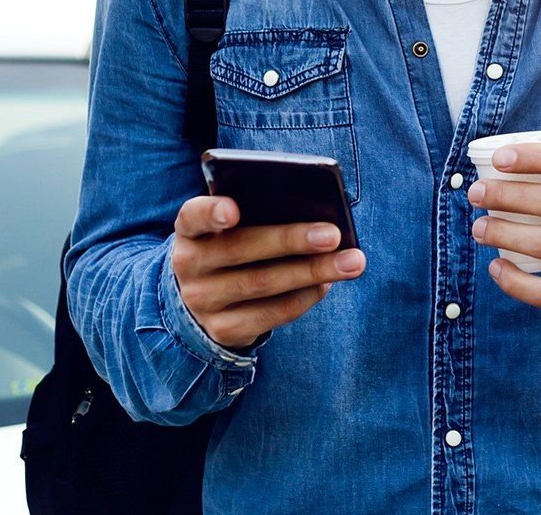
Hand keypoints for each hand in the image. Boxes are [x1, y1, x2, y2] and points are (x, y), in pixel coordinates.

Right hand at [171, 196, 365, 349]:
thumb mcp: (234, 229)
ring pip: (263, 283)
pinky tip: (328, 283)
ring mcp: (203, 301)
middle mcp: (189, 266)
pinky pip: (272, 313)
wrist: (205, 300)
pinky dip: (306, 297)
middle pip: (242, 250)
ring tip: (351, 261)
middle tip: (334, 235)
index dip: (212, 212)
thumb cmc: (233, 247)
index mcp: (191, 230)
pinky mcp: (224, 330)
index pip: (193, 216)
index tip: (233, 209)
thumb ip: (260, 215)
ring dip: (313, 271)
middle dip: (291, 240)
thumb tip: (317, 215)